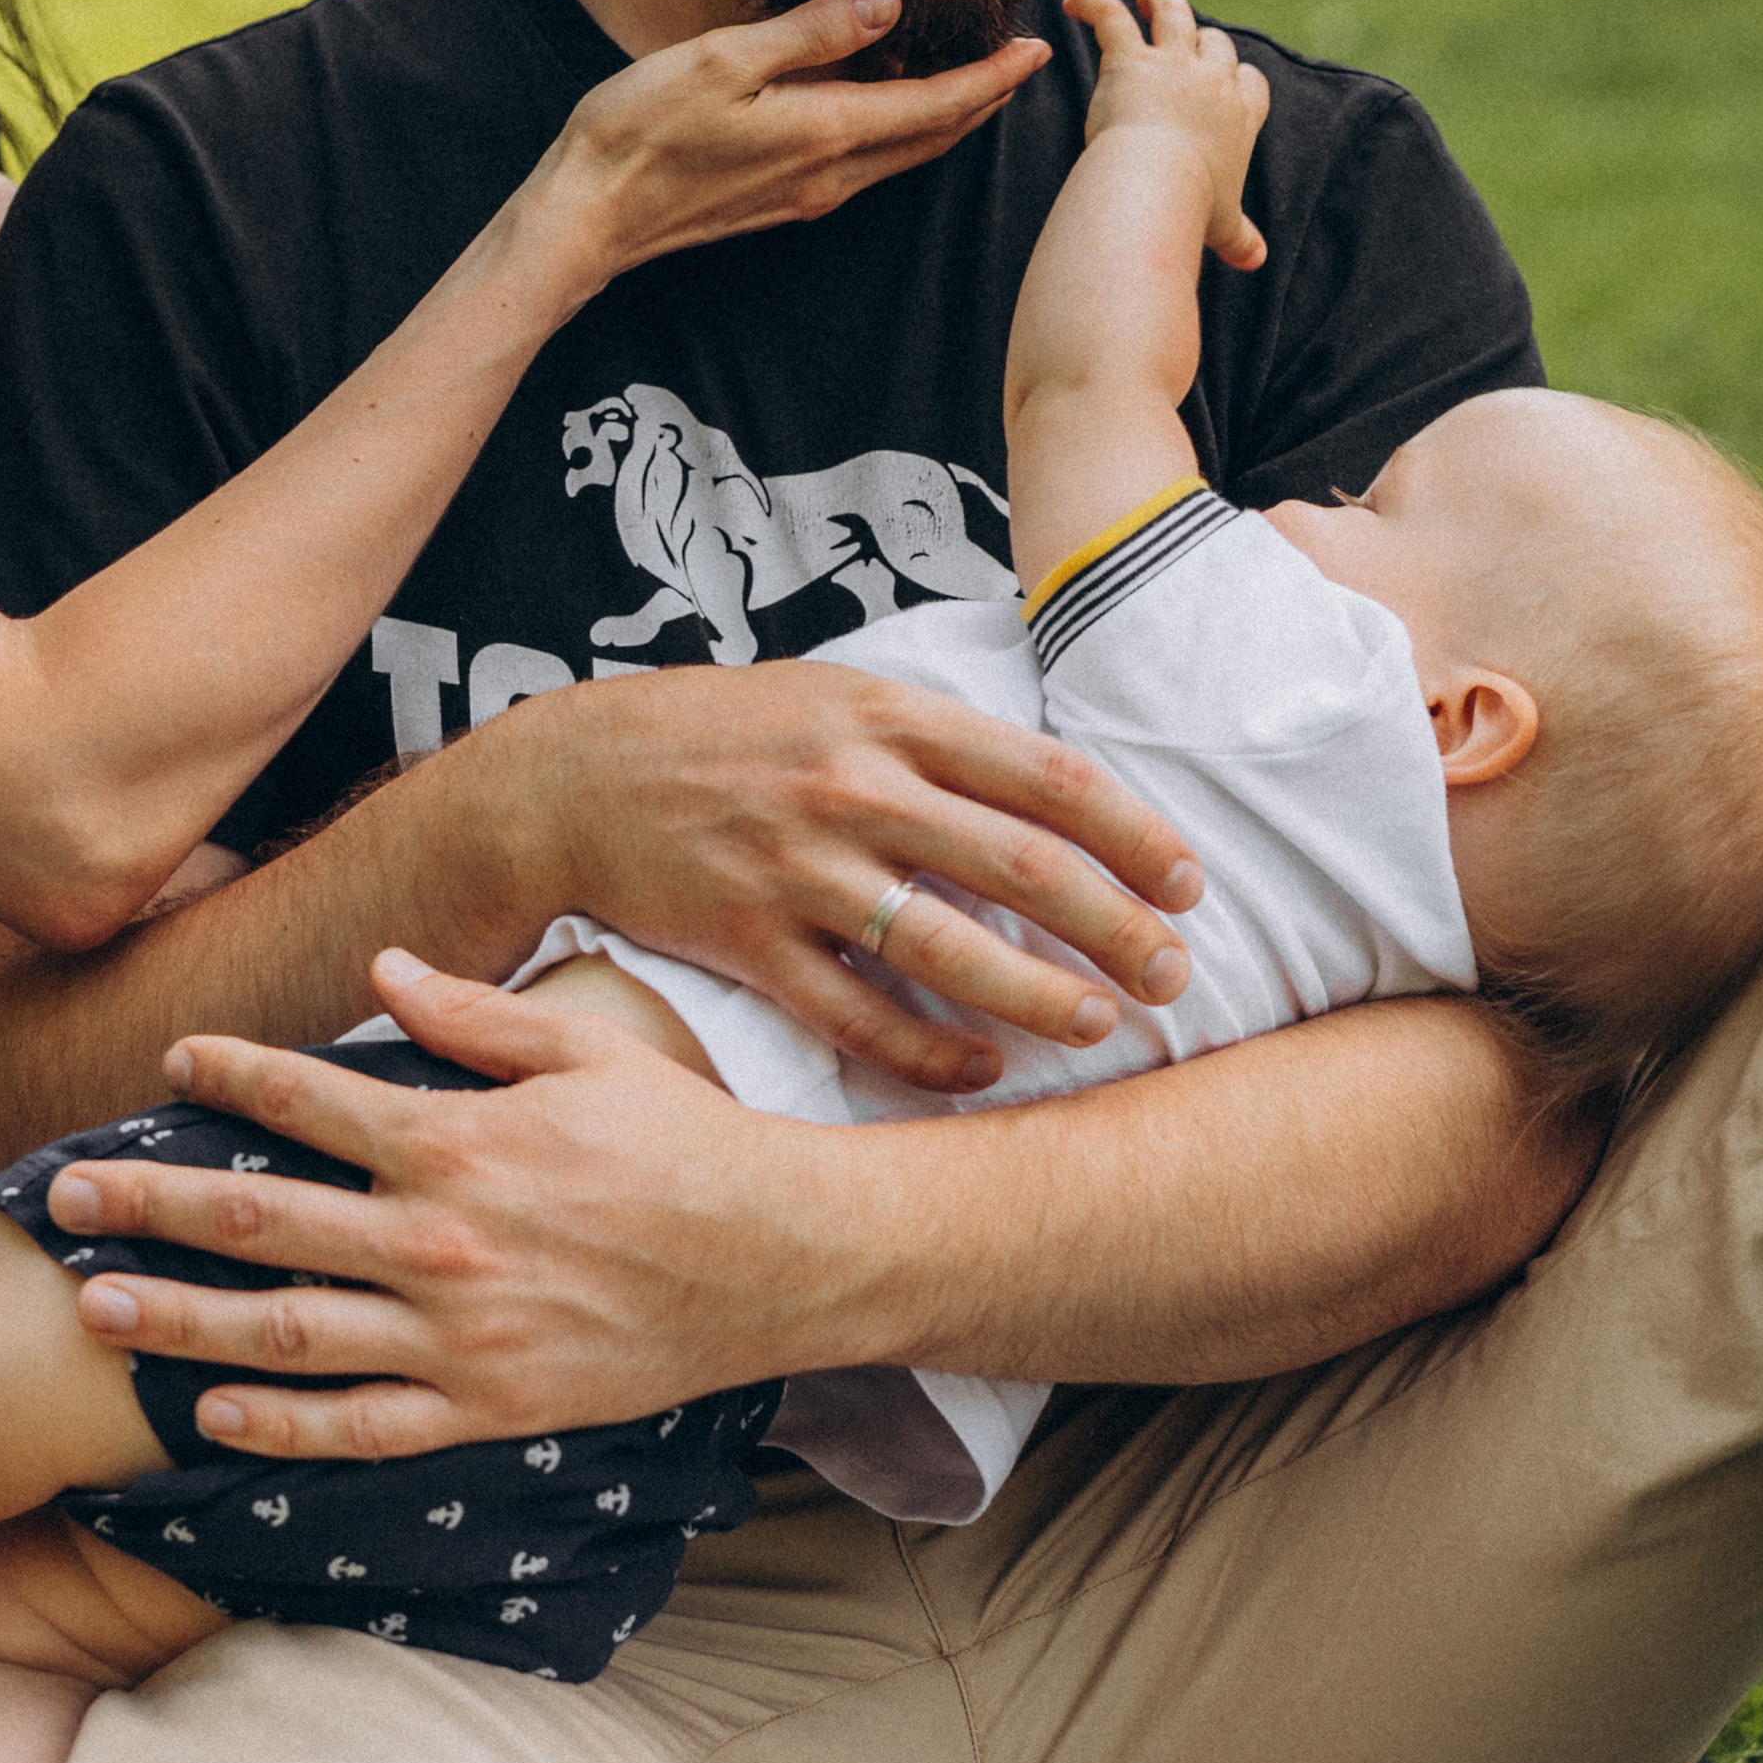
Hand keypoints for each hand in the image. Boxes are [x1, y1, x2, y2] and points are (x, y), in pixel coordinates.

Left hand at [55, 964, 861, 1458]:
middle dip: (151, 1205)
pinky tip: (208, 1413)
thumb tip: (379, 967)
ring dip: (177, 1319)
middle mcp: (440, 1237)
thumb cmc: (687, 1141)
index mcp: (460, 1137)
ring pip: (283, 1332)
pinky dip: (277, 1425)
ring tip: (94, 1307)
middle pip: (260, 1219)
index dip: (228, 1077)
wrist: (780, 1257)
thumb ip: (473, 1012)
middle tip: (62, 1200)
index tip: (170, 1064)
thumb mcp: (586, 1050)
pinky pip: (357, 1427)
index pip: (309, 1098)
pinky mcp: (485, 1406)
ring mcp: (457, 1333)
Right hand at [455, 652, 1198, 1090]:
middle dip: (1114, 929)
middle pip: (1021, 868)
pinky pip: (856, 1015)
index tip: (1188, 884)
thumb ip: (940, 738)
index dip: (1134, 835)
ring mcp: (798, 868)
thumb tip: (1060, 791)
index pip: (1048, 777)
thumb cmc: (730, 734)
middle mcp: (854, 788)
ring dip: (1038, 996)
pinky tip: (978, 1068)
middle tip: (1173, 975)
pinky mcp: (747, 940)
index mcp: (892, 716)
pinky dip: (926, 1050)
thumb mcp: (839, 694)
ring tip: (1096, 1025)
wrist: (575, 775)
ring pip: (949, 949)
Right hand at [539, 0, 1047, 282]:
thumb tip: (891, 4)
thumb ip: (812, 31)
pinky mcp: (782, 202)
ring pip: (904, 155)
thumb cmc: (641, 129)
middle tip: (1025, 62)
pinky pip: (868, 164)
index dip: (995, 77)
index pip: (939, 105)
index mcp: (827, 132)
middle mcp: (831, 174)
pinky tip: (892, 108)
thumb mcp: (724, 59)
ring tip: (978, 81)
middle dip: (987, 98)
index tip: (1038, 47)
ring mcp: (808, 195)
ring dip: (948, 119)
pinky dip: (900, 132)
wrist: (588, 216)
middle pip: (935, 137)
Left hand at [1065, 0, 1268, 271]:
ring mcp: (1172, 66)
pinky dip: (1092, 4)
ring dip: (1159, 2)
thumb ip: (1241, 237)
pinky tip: (1074, 3)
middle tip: (1176, 38)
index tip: (1222, 79)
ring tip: (1143, 0)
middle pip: (1214, 41)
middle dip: (1198, 36)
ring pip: (1173, 12)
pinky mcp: (1130, 60)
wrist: (1156, 189)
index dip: (1236, 75)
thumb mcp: (1223, 225)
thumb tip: (1255, 261)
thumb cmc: (1190, 211)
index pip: (1249, 80)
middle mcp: (1212, 82)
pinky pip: (1111, 16)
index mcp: (1239, 117)